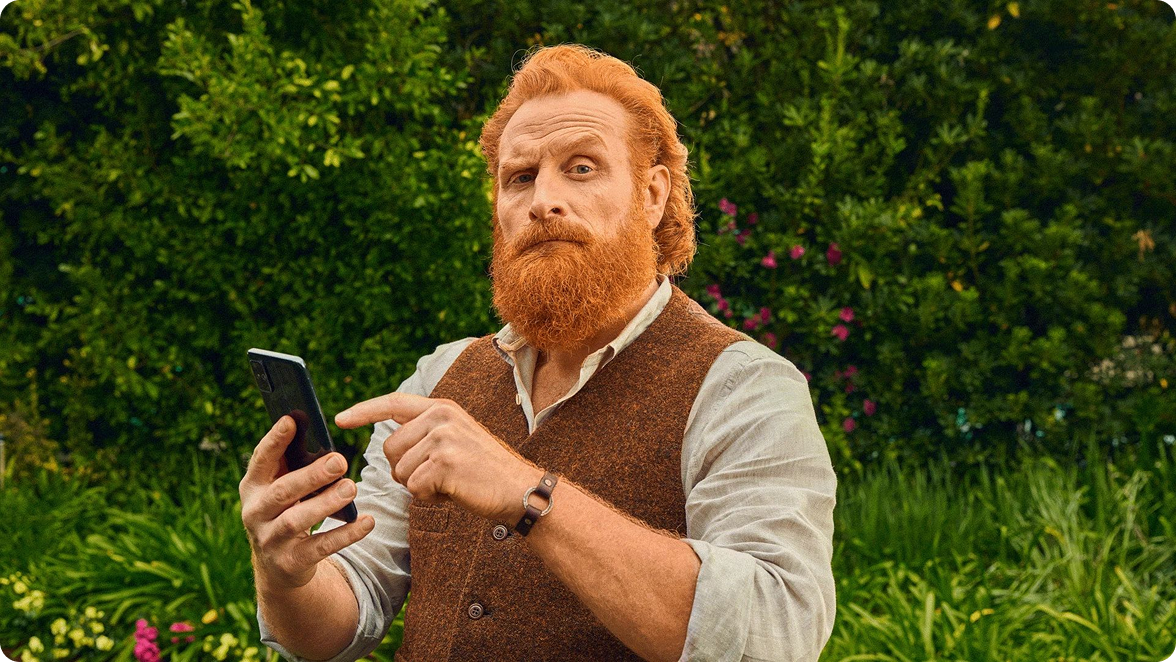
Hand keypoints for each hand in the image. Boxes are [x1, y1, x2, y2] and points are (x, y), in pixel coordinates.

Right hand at [239, 415, 375, 589]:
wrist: (278, 565)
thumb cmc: (287, 509)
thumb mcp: (283, 486)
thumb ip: (293, 462)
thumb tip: (309, 423)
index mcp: (253, 486)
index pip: (260, 460)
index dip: (274, 440)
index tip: (292, 419)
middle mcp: (255, 512)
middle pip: (282, 492)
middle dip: (311, 475)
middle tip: (340, 460)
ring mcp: (270, 540)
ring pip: (297, 520)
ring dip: (326, 503)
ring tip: (351, 488)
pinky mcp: (290, 562)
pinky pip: (319, 547)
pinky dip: (345, 535)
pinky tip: (367, 521)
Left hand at [335, 394, 541, 522]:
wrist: (519, 489)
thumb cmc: (483, 471)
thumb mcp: (455, 439)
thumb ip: (425, 433)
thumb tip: (389, 443)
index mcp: (442, 407)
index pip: (393, 402)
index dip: (364, 411)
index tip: (340, 419)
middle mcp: (441, 416)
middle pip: (389, 447)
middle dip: (403, 470)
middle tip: (435, 476)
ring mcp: (443, 437)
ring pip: (400, 470)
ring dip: (418, 485)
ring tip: (449, 482)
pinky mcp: (444, 462)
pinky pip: (414, 486)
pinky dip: (429, 496)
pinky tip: (453, 491)